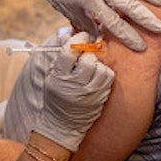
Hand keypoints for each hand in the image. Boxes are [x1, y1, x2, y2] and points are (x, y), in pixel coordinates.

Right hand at [33, 32, 114, 150]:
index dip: (77, 39)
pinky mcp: (100, 97)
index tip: (82, 36)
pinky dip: (104, 72)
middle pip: (87, 58)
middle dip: (87, 53)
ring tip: (90, 67)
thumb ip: (61, 57)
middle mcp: (75, 85)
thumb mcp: (52, 77)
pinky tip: (97, 75)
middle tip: (85, 54)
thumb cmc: (55, 97)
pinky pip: (108, 76)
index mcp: (59, 77)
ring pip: (100, 67)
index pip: (70, 51)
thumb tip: (68, 36)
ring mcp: (89, 92)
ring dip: (96, 62)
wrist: (62, 125)